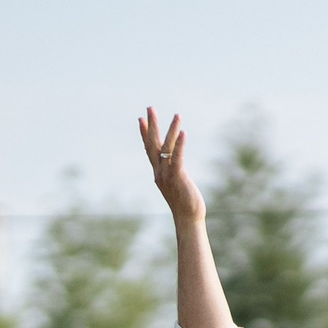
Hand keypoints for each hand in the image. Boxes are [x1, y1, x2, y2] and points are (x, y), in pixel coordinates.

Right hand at [138, 108, 203, 223]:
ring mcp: (167, 174)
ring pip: (167, 148)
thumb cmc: (185, 204)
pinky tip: (183, 133)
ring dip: (171, 130)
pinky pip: (177, 157)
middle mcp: (159, 171)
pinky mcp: (177, 177)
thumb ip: (173, 174)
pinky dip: (179, 144)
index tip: (140, 119)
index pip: (149, 149)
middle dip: (151, 125)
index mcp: (158, 173)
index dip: (144, 134)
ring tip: (177, 115)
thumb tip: (176, 168)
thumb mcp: (176, 185)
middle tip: (149, 108)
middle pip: (153, 144)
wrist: (188, 219)